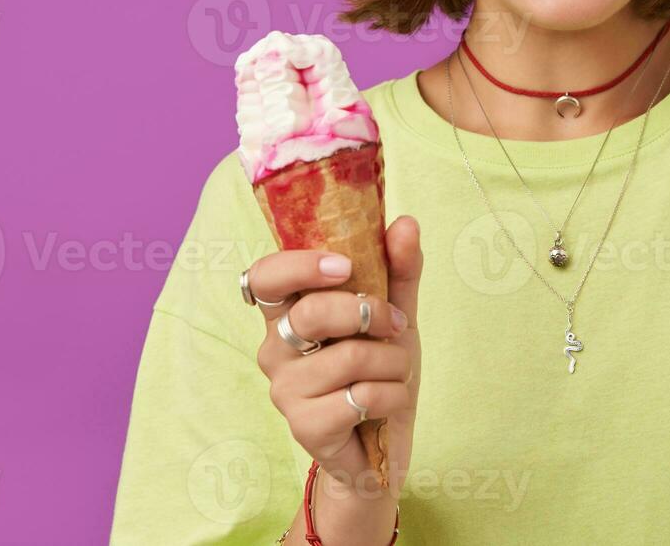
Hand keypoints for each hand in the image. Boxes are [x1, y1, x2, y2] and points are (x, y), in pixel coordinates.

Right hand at [249, 215, 423, 498]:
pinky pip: (361, 397)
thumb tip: (405, 222)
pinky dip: (392, 396)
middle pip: (312, 312)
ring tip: (396, 372)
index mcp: (288, 314)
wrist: (383, 446)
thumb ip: (399, 270)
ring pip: (348, 357)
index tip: (345, 267)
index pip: (263, 277)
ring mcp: (286, 391)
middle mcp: (275, 349)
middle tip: (393, 325)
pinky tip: (387, 404)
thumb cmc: (379, 372)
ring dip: (392, 361)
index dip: (299, 266)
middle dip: (369, 313)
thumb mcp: (395, 316)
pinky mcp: (305, 427)